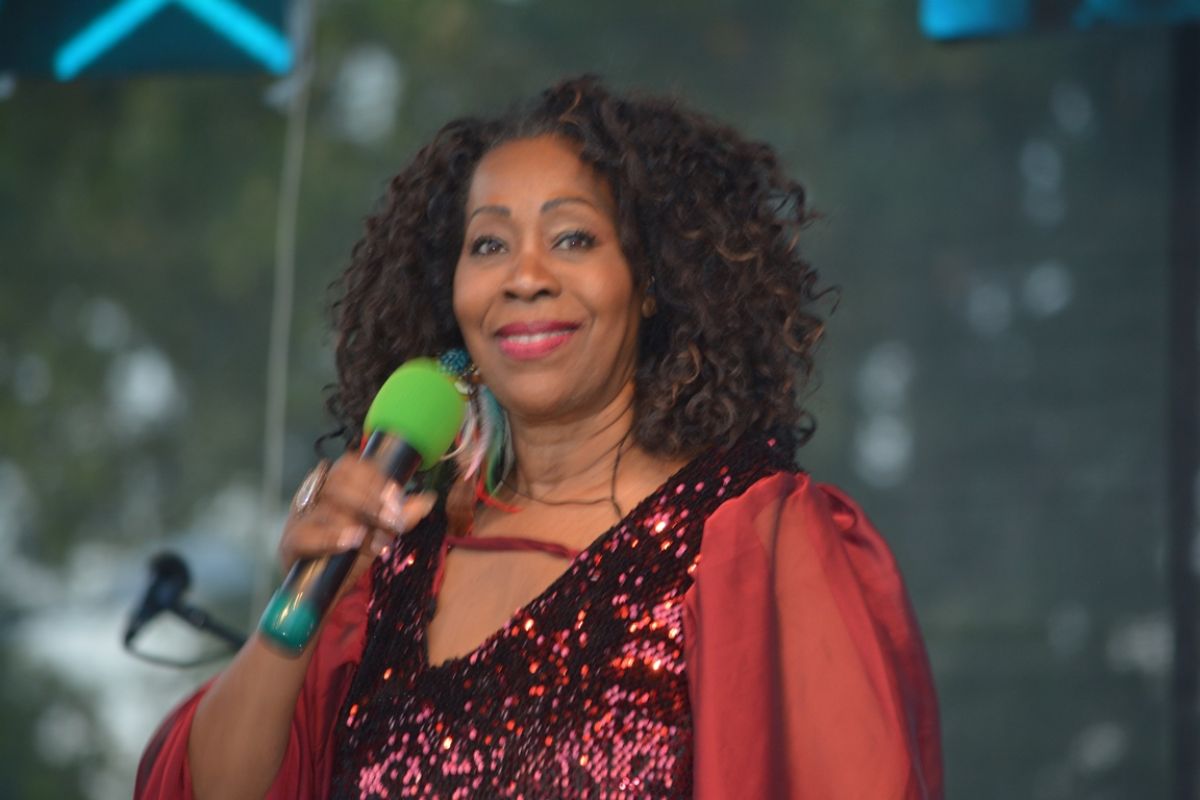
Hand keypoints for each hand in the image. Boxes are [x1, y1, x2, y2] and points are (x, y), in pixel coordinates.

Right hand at [278, 454, 436, 595]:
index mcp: (333, 487)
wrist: (320, 592)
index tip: (396, 496)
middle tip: (393, 521)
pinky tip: (353, 541)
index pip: (350, 466)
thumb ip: (399, 517)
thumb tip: (427, 500)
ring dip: (358, 518)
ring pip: (326, 506)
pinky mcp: (291, 544)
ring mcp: (299, 519)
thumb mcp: (378, 534)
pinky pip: (307, 535)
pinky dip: (332, 536)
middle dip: (371, 500)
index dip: (375, 477)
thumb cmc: (346, 556)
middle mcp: (314, 497)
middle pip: (338, 481)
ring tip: (380, 538)